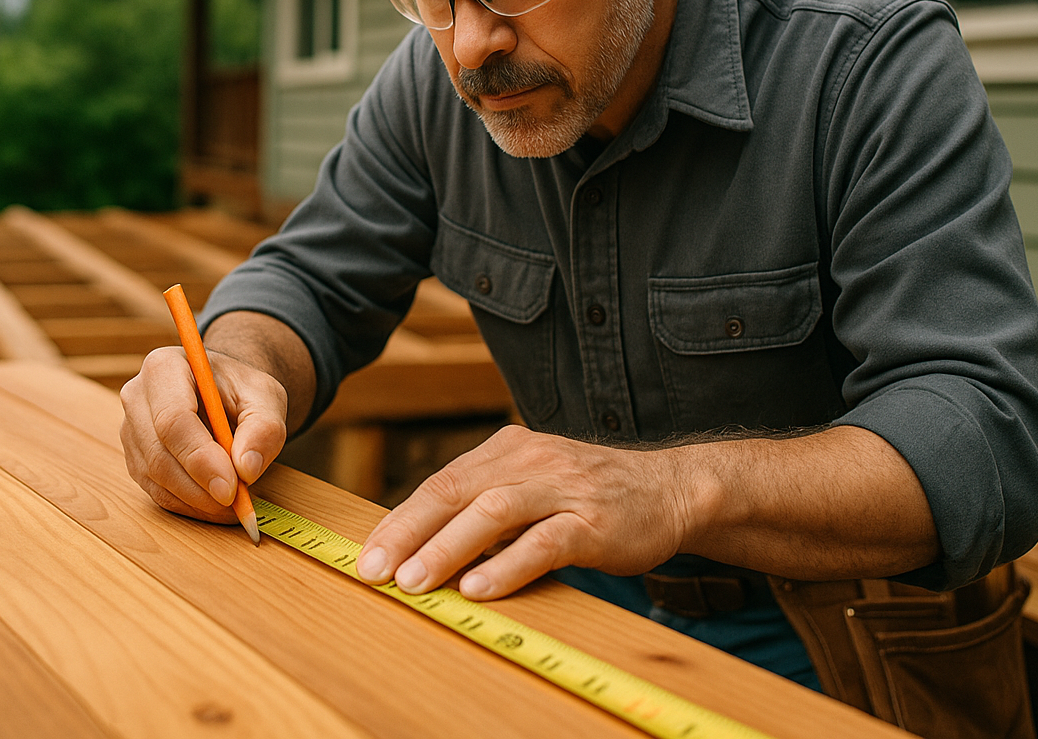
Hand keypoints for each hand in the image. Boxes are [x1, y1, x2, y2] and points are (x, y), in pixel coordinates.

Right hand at [119, 345, 288, 520]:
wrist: (224, 394)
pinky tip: (216, 503)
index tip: (230, 488)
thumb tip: (246, 468)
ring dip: (197, 500)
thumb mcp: (266, 398)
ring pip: (157, 478)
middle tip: (237, 502)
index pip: (173, 420)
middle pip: (159, 454)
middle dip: (200, 486)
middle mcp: (137, 397)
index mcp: (165, 367)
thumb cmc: (241, 390)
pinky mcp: (135, 458)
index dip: (200, 458)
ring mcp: (131, 430)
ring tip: (235, 503)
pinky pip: (157, 492)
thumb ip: (264, 429)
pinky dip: (189, 505)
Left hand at [356, 425, 691, 599]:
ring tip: (416, 581)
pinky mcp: (592, 521)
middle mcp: (529, 460)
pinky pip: (543, 542)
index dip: (400, 521)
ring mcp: (562, 488)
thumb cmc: (589, 495)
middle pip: (456, 492)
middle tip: (375, 570)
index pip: (441, 483)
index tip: (367, 556)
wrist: (670, 489)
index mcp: (506, 450)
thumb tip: (420, 548)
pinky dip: (507, 566)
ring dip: (448, 548)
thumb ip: (484, 505)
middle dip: (409, 533)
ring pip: (493, 513)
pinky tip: (479, 588)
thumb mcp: (531, 485)